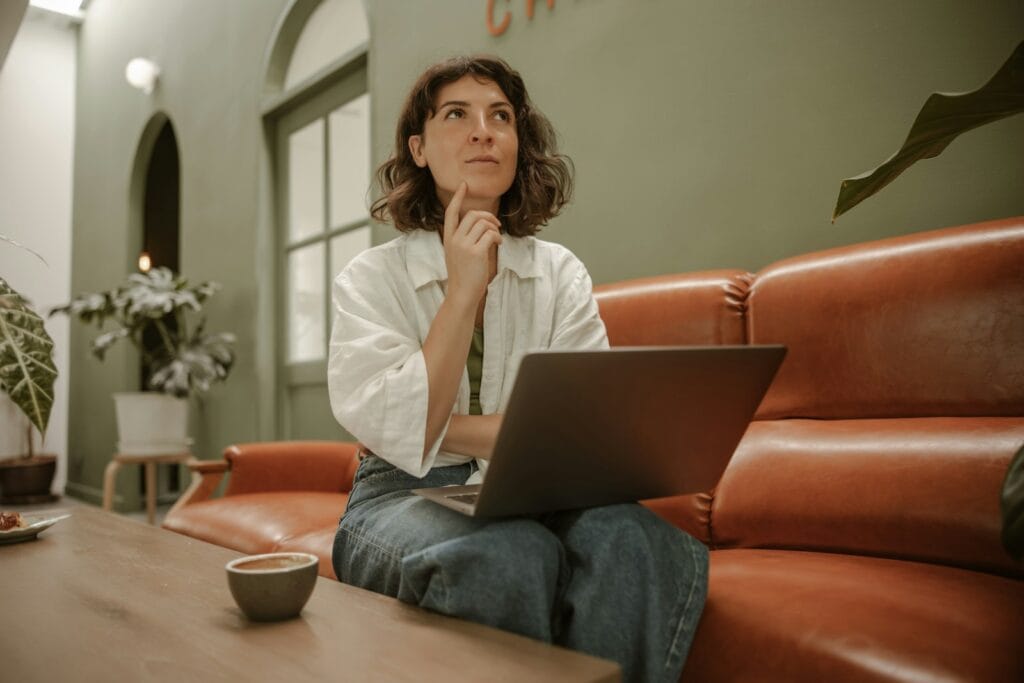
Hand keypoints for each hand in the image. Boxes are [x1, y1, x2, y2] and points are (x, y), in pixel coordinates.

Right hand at [443, 181, 501, 308]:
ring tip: (497, 239)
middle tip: (496, 226)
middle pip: (472, 214)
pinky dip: (498, 237)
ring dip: (495, 228)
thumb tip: (483, 227)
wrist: (462, 294)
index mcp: (448, 238)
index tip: (464, 185)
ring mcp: (464, 245)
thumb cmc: (463, 276)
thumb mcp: (458, 254)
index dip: (458, 197)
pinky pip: (491, 234)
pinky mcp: (476, 252)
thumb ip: (465, 239)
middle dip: (488, 216)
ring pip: (483, 223)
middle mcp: (454, 239)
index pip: (451, 212)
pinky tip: (498, 244)